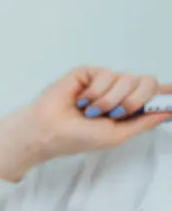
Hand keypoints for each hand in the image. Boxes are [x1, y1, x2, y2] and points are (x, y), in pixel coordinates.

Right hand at [0, 68, 168, 182]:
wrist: (49, 131)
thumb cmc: (77, 137)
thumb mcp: (117, 135)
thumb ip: (144, 122)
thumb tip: (168, 111)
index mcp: (129, 107)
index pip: (155, 93)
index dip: (167, 92)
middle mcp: (119, 91)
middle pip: (147, 82)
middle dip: (135, 100)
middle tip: (118, 113)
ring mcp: (104, 81)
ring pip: (126, 79)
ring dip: (109, 100)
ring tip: (91, 111)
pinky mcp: (88, 73)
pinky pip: (105, 74)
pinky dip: (96, 92)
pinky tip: (82, 101)